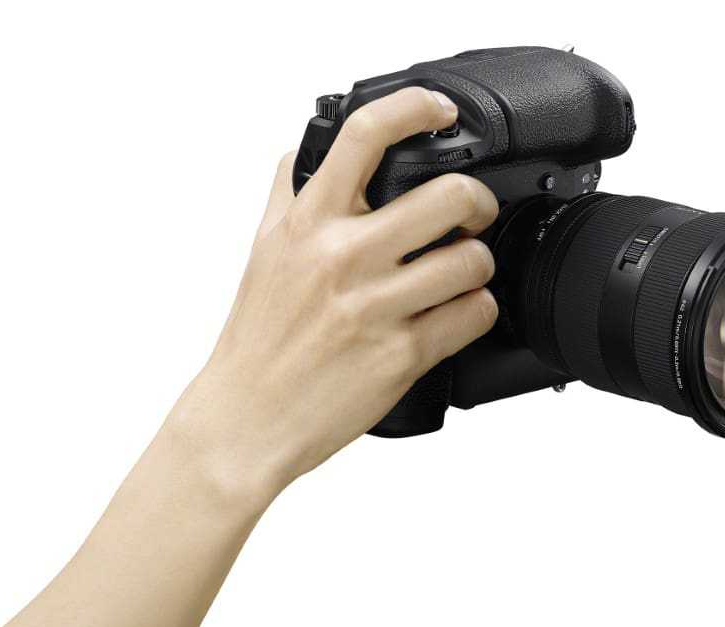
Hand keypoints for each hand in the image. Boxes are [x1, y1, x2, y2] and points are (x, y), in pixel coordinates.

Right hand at [170, 87, 499, 507]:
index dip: (414, 108)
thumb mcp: (263, 255)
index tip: (439, 111)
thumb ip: (288, 198)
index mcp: (308, 224)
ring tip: (464, 273)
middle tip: (474, 214)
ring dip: (479, 264)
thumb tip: (305, 155)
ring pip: (471, 261)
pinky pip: (472, 316)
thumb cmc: (256, 342)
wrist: (245, 420)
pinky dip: (478, 311)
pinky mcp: (402, 355)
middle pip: (448, 197)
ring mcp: (375, 307)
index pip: (364, 138)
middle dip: (477, 202)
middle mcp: (342, 257)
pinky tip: (459, 313)